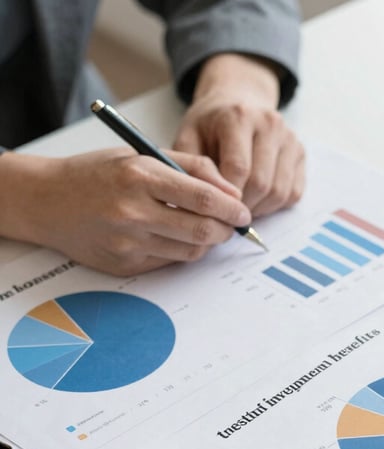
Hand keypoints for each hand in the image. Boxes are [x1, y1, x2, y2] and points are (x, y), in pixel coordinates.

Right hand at [0, 148, 251, 275]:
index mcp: (139, 175)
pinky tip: (173, 236)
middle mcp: (132, 211)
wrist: (46, 200)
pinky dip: (181, 251)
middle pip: (202, 230)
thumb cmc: (98, 174)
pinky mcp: (125, 264)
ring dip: (207, 242)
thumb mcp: (142, 154)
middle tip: (233, 226)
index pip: (203, 198)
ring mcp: (128, 242)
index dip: (232, 209)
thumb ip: (191, 167)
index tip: (243, 213)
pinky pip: (170, 262)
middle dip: (226, 231)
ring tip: (204, 229)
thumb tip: (231, 192)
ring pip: (191, 251)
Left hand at [174, 54, 304, 215]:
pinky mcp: (300, 153)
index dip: (228, 196)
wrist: (238, 102)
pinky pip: (293, 193)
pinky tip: (258, 200)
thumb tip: (204, 201)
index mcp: (239, 116)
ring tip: (241, 207)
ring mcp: (289, 138)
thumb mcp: (188, 137)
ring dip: (260, 208)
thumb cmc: (210, 126)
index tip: (215, 207)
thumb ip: (192, 167)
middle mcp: (269, 124)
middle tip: (227, 212)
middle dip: (243, 206)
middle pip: (261, 183)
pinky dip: (275, 205)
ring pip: (279, 192)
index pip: (239, 168)